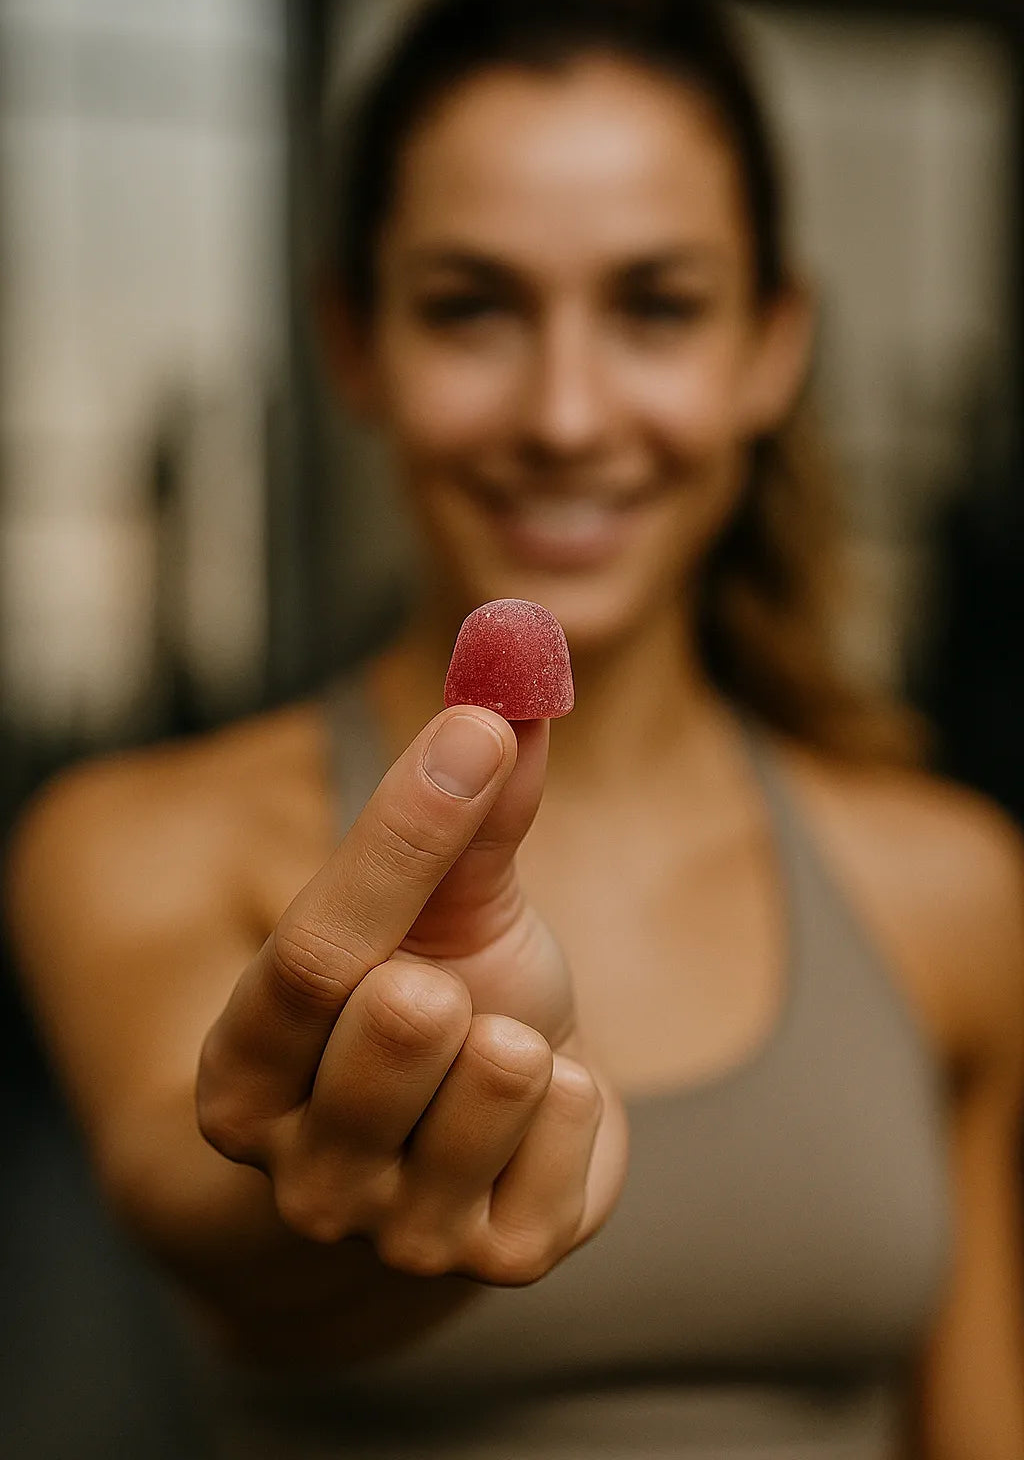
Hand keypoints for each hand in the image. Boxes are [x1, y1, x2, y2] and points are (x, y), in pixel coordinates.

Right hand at [196, 706, 627, 1285]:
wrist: (475, 1151)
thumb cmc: (430, 1005)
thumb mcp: (435, 907)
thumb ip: (464, 804)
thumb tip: (513, 667)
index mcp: (246, 1072)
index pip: (314, 949)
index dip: (404, 828)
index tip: (481, 721)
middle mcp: (301, 1169)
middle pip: (401, 1016)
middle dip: (457, 974)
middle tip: (447, 992)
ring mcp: (400, 1233)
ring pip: (502, 1068)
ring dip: (524, 1034)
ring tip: (492, 1058)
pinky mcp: (506, 1260)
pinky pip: (577, 1119)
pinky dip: (578, 1091)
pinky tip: (539, 1114)